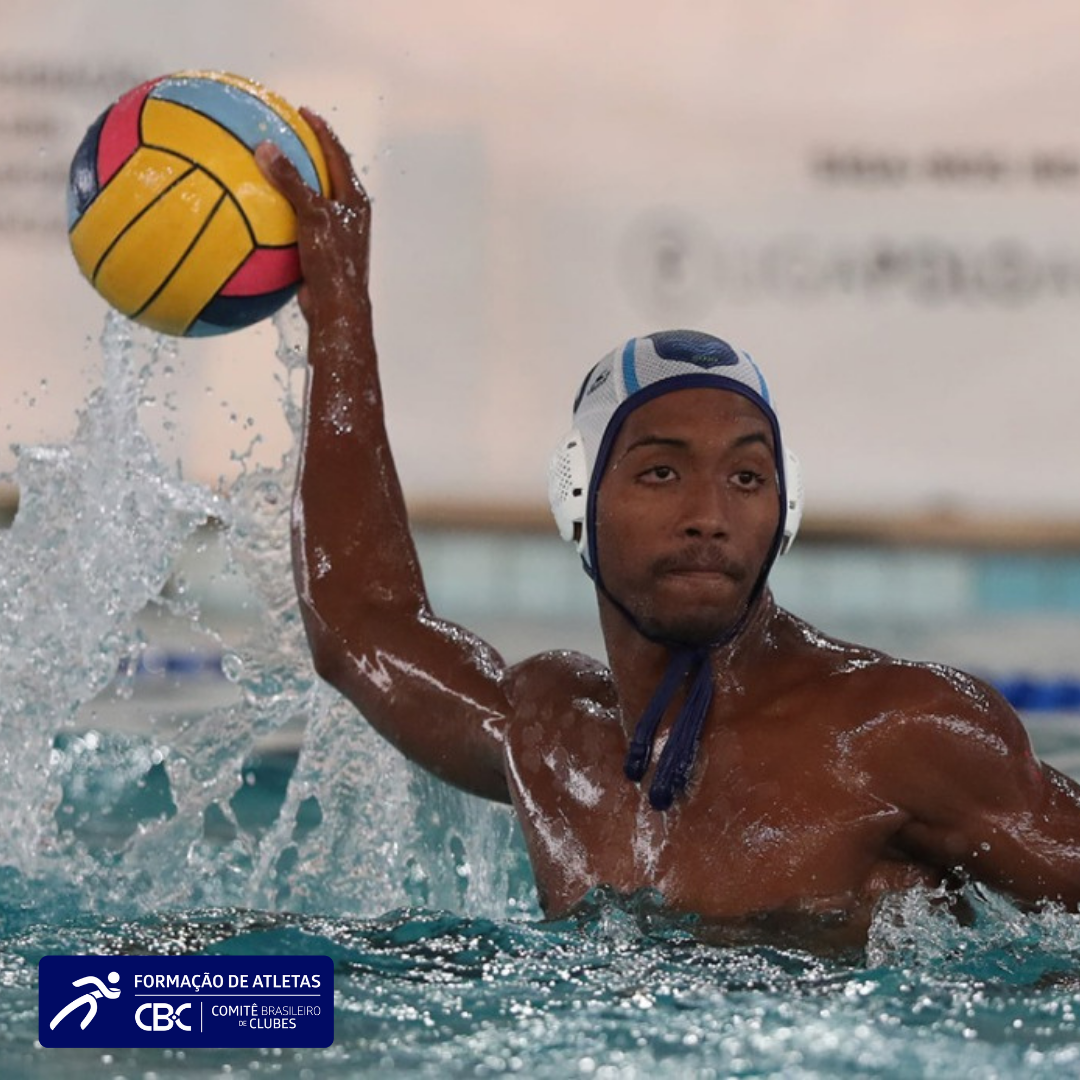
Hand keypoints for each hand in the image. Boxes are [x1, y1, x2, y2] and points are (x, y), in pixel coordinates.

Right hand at [255, 109, 370, 321]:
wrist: (336, 308)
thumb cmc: (332, 262)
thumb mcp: (312, 215)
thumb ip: (291, 181)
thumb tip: (266, 148)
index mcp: (354, 200)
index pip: (337, 154)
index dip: (320, 131)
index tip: (301, 112)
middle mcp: (349, 215)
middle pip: (327, 174)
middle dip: (307, 153)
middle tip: (285, 133)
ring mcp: (335, 235)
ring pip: (311, 202)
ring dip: (292, 185)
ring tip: (268, 169)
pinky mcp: (321, 254)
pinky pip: (297, 226)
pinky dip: (279, 216)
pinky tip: (256, 216)